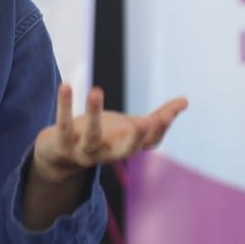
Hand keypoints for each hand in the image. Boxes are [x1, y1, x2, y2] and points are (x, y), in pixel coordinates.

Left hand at [22, 84, 187, 229]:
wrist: (59, 157)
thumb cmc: (101, 138)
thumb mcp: (127, 128)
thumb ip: (156, 118)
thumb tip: (186, 101)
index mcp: (125, 147)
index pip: (149, 142)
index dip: (160, 129)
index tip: (171, 112)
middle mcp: (107, 153)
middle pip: (125, 151)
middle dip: (136, 138)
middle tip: (145, 122)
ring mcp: (83, 151)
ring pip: (91, 137)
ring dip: (94, 114)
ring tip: (96, 90)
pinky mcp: (61, 143)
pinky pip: (63, 124)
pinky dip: (64, 106)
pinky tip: (65, 86)